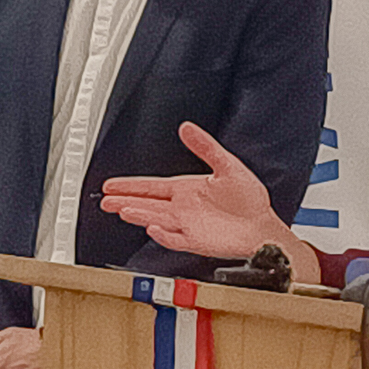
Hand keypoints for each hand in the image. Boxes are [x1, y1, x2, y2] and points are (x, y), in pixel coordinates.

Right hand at [99, 122, 284, 257]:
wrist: (263, 226)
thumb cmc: (248, 199)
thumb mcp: (227, 165)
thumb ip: (206, 147)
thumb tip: (187, 127)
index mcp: (187, 189)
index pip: (152, 187)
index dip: (130, 185)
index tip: (111, 185)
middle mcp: (183, 208)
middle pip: (147, 204)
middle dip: (125, 201)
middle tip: (105, 200)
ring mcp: (188, 226)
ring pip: (156, 220)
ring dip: (140, 215)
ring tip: (122, 210)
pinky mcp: (196, 241)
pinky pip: (175, 239)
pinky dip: (163, 235)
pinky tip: (153, 228)